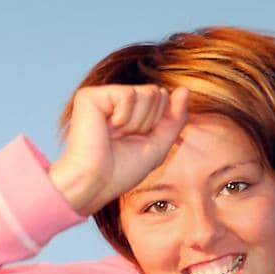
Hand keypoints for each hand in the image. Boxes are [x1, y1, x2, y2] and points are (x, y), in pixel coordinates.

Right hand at [48, 85, 188, 215]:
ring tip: (114, 135)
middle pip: (157, 93)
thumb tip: (184, 90)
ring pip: (147, 92)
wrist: (94, 184)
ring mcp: (102, 96)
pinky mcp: (90, 96)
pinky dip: (123, 117)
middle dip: (148, 122)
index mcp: (129, 112)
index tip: (134, 142)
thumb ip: (174, 119)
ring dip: (136, 122)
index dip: (157, 124)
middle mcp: (115, 101)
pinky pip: (129, 94)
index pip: (163, 99)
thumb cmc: (121, 172)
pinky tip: (106, 128)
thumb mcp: (157, 146)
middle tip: (123, 139)